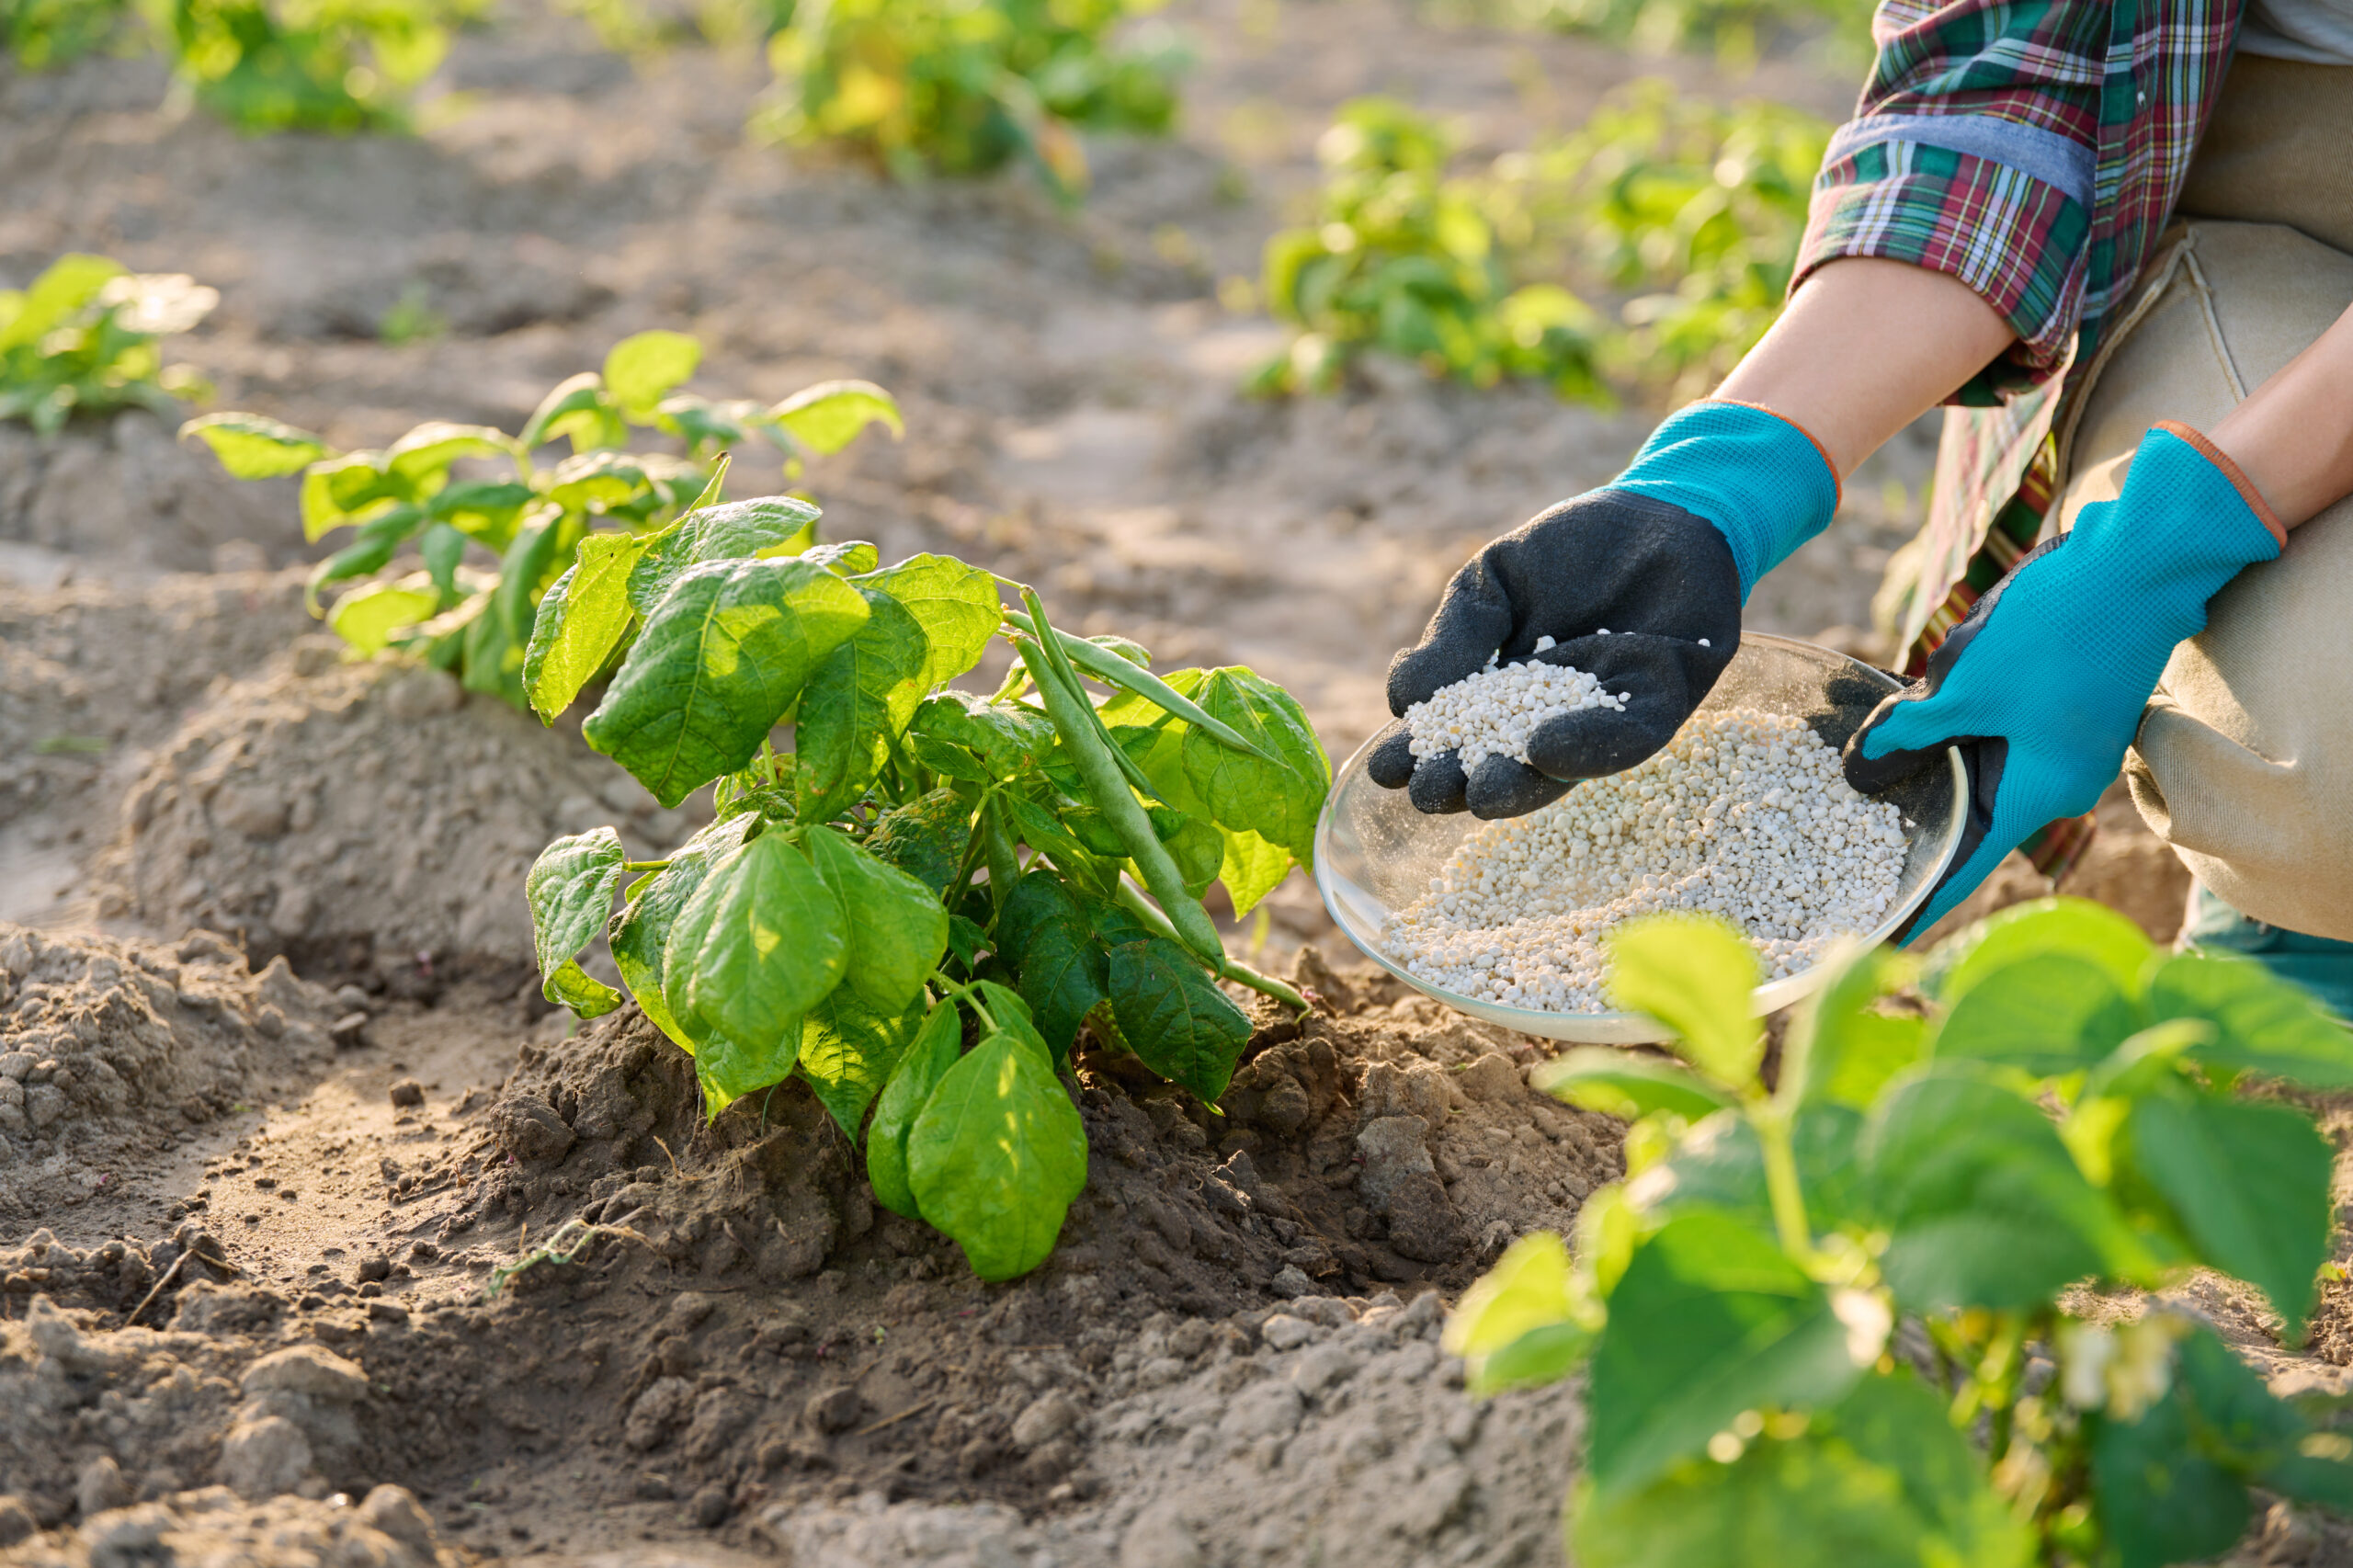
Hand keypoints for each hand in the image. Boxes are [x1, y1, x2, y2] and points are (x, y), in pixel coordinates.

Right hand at [1371, 400, 1839, 817]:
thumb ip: (1453, 638)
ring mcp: (1605, 720)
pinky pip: (1628, 738)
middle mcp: (1552, 724)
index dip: (1418, 756)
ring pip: (1561, 770)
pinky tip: (1544, 748)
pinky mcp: (1663, 706)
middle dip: (1463, 784)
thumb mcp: (1492, 584)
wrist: (1659, 510)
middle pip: (1502, 769)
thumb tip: (1403, 701)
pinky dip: (1588, 747)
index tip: (1383, 769)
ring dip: (1519, 786)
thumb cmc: (1569, 551)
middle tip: (1429, 792)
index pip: (1456, 738)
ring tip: (1479, 792)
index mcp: (1503, 700)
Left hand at [1846, 423, 2284, 937]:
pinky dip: (1959, 735)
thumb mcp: (1966, 686)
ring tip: (1871, 785)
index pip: (1968, 860)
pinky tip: (1913, 724)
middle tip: (1854, 854)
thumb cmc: (2055, 631)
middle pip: (1973, 815)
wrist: (2138, 562)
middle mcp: (2060, 780)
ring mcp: (2066, 743)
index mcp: (2041, 791)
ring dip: (1935, 769)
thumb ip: (1913, 731)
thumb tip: (1864, 766)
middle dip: (1918, 824)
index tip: (1886, 930)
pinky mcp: (2064, 707)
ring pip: (1983, 770)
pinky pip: (1999, 736)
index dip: (1925, 894)